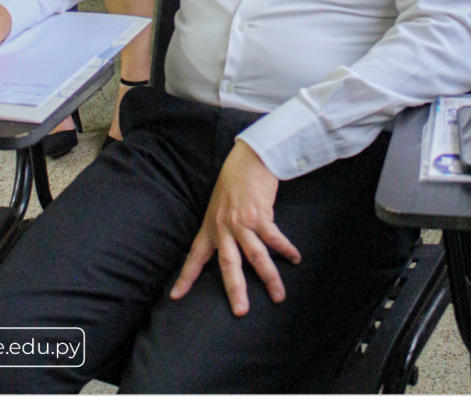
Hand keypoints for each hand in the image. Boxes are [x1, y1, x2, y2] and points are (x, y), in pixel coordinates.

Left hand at [170, 140, 300, 316]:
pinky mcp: (260, 214)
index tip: (176, 296)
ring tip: (278, 296)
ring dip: (269, 278)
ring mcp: (242, 222)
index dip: (186, 277)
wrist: (248, 158)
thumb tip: (227, 242)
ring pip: (256, 257)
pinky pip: (274, 238)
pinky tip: (294, 258)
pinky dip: (286, 249)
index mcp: (210, 226)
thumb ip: (221, 225)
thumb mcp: (218, 203)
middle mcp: (224, 227)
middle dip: (235, 290)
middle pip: (229, 265)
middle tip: (241, 311)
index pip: (195, 256)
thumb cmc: (234, 179)